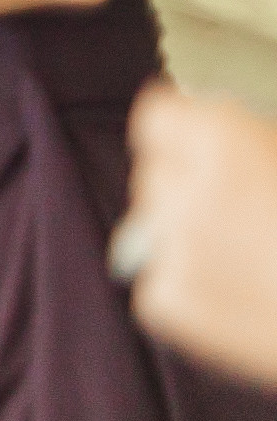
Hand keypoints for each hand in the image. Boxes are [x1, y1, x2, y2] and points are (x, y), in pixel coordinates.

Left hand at [125, 86, 276, 385]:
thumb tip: (239, 137)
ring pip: (158, 227)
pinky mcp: (169, 303)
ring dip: (191, 233)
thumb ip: (261, 142)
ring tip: (253, 251)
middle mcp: (184, 189)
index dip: (187, 130)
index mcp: (223, 141)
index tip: (203, 141)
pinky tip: (248, 290)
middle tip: (243, 206)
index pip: (160, 117)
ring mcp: (170, 250)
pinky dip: (194, 283)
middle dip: (190, 184)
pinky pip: (164, 279)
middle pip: (158, 174)